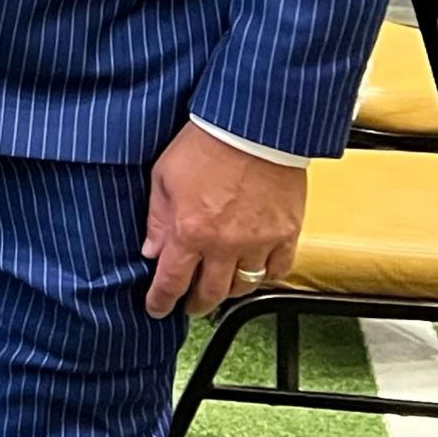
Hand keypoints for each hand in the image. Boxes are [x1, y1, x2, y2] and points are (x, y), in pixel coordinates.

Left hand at [142, 120, 304, 318]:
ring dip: (227, 292)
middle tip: (187, 305)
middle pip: (210, 292)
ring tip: (217, 288)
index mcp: (190, 232)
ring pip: (243, 285)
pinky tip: (252, 272)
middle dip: (195, 304)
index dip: (161, 300)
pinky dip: (263, 276)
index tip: (155, 309)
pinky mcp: (286, 234)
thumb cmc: (204, 144)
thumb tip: (150, 250)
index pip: (172, 281)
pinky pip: (277, 270)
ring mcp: (259, 242)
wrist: (252, 127)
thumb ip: (157, 219)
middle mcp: (225, 245)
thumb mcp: (163, 178)